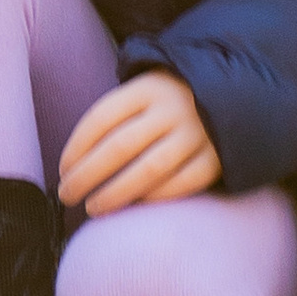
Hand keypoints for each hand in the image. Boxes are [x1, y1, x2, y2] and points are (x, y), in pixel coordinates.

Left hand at [59, 71, 221, 213]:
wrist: (234, 94)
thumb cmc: (171, 101)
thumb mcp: (144, 93)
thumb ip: (116, 119)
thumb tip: (74, 164)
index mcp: (147, 87)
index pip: (100, 119)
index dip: (76, 149)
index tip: (62, 171)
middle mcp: (173, 107)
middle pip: (119, 147)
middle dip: (87, 176)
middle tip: (67, 195)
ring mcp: (198, 132)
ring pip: (148, 169)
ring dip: (116, 193)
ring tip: (93, 208)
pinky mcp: (218, 157)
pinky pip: (182, 184)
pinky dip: (155, 198)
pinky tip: (135, 206)